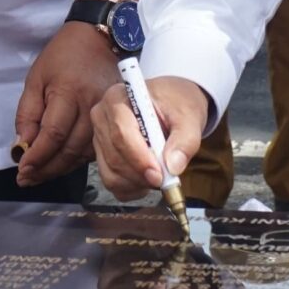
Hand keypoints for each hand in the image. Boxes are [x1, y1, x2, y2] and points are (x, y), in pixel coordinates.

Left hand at [14, 24, 118, 185]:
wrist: (98, 40)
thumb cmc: (63, 56)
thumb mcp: (36, 78)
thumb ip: (28, 113)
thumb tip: (23, 145)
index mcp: (69, 93)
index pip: (54, 135)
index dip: (37, 156)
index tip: (22, 170)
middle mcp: (92, 106)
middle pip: (70, 150)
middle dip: (46, 169)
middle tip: (27, 179)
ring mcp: (108, 115)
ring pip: (84, 154)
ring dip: (60, 169)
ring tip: (39, 175)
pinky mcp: (116, 119)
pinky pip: (95, 148)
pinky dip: (76, 160)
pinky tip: (61, 163)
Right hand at [91, 74, 210, 201]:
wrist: (173, 104)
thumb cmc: (177, 104)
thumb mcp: (188, 117)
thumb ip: (185, 141)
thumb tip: (173, 166)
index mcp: (118, 99)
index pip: (121, 133)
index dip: (139, 158)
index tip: (159, 174)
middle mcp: (103, 118)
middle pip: (115, 157)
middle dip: (141, 175)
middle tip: (166, 180)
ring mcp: (100, 139)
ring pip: (111, 174)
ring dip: (138, 183)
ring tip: (160, 177)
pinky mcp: (103, 157)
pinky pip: (112, 183)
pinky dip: (132, 189)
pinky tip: (148, 180)